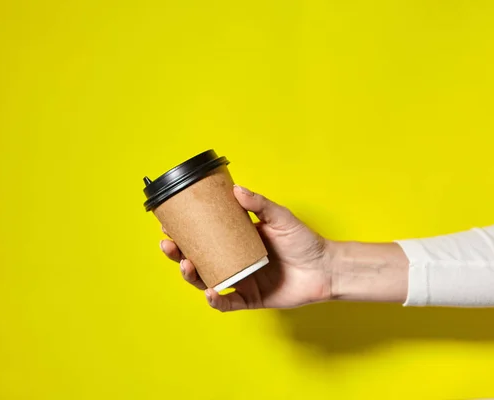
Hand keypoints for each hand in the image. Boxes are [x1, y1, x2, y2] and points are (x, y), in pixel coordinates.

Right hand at [160, 185, 332, 311]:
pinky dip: (215, 300)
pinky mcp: (250, 299)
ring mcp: (240, 280)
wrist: (325, 267)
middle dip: (178, 252)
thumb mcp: (280, 217)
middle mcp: (234, 260)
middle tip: (168, 244)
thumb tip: (236, 190)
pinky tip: (209, 292)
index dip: (184, 230)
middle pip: (198, 258)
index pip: (204, 234)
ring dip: (191, 274)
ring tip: (185, 264)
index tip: (168, 221)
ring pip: (206, 280)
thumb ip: (259, 204)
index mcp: (236, 239)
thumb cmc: (303, 241)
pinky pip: (227, 303)